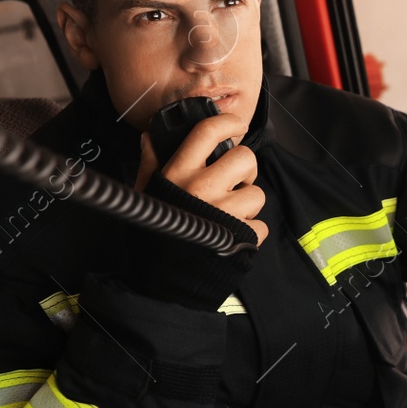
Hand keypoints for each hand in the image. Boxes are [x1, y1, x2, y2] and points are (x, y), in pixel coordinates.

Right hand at [135, 113, 268, 245]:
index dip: (227, 122)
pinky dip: (252, 232)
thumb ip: (151, 165)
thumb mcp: (145, 196)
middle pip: (244, 158)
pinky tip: (233, 237)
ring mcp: (225, 212)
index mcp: (179, 174)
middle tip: (235, 180)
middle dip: (245, 168)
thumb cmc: (153, 237)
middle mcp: (203, 187)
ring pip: (257, 192)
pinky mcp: (243, 236)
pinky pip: (261, 224)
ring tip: (231, 214)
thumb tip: (150, 138)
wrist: (163, 285)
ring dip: (249, 203)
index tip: (236, 126)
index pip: (207, 132)